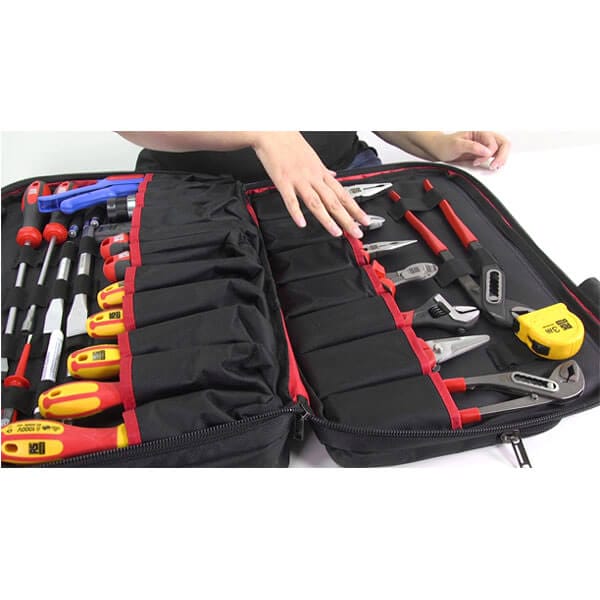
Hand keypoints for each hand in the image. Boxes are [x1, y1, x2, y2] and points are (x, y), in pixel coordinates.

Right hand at [251, 132, 369, 237]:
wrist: (273, 131)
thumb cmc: (291, 143)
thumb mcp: (313, 156)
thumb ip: (324, 170)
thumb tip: (334, 176)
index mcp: (321, 172)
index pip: (342, 193)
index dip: (355, 208)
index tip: (364, 220)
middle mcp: (313, 177)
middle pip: (334, 201)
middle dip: (347, 218)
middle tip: (357, 232)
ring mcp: (299, 179)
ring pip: (316, 202)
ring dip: (327, 219)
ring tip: (336, 232)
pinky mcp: (283, 181)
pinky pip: (290, 199)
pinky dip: (296, 212)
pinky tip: (301, 223)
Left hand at [428, 131, 510, 169]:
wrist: (438, 149)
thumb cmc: (445, 144)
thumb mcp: (457, 145)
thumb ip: (472, 147)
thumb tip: (487, 151)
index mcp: (479, 131)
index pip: (493, 142)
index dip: (487, 153)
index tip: (477, 161)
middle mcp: (484, 136)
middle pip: (503, 143)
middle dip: (501, 156)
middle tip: (494, 166)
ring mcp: (484, 144)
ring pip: (502, 149)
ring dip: (501, 158)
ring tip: (493, 166)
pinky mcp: (482, 152)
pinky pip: (496, 154)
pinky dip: (497, 160)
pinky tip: (492, 165)